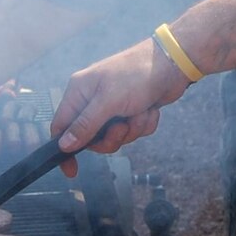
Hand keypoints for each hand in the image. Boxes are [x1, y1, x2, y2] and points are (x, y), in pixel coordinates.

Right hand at [50, 38, 188, 174]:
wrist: (173, 64)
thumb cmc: (137, 74)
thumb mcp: (108, 101)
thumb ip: (85, 125)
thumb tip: (63, 145)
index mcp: (79, 92)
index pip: (61, 126)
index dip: (64, 149)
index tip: (72, 171)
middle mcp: (93, 100)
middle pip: (92, 138)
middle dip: (112, 137)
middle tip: (123, 127)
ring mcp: (113, 106)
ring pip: (115, 137)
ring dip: (132, 129)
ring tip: (141, 112)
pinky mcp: (132, 111)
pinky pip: (133, 131)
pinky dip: (144, 124)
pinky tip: (151, 109)